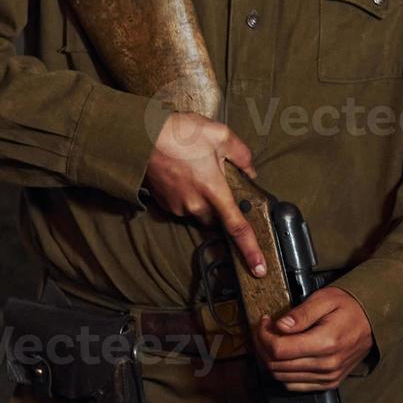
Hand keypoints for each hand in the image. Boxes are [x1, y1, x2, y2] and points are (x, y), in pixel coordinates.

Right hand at [142, 111, 266, 277]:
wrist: (142, 136)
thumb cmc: (181, 133)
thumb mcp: (220, 134)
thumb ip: (241, 155)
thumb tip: (249, 170)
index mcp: (214, 191)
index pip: (236, 227)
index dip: (250, 250)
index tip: (259, 268)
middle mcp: (196, 204)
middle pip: (216, 219)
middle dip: (221, 206)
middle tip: (217, 178)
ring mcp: (178, 206)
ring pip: (199, 211)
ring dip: (203, 197)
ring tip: (195, 168)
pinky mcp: (165, 203)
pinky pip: (183, 205)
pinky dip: (188, 194)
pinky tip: (183, 172)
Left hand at [252, 286, 374, 391]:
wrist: (372, 320)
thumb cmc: (349, 307)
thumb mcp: (325, 299)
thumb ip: (301, 313)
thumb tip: (279, 326)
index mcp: (326, 342)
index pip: (280, 350)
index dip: (263, 336)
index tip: (264, 322)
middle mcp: (327, 364)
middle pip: (277, 366)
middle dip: (262, 346)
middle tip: (263, 329)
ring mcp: (328, 376)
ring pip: (283, 378)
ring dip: (270, 360)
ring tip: (272, 340)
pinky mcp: (328, 382)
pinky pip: (295, 386)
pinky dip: (283, 372)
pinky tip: (284, 355)